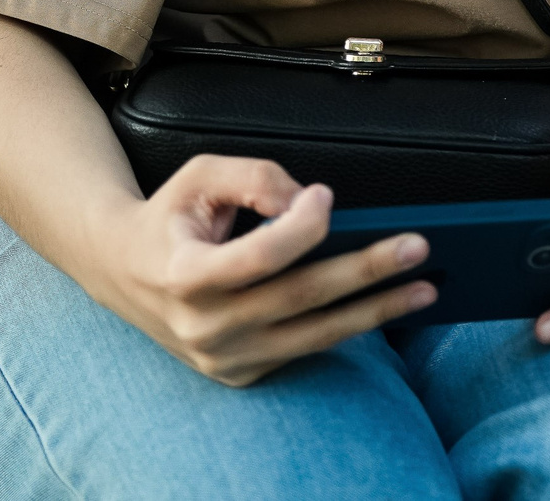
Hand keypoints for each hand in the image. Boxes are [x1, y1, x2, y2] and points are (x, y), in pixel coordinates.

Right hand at [82, 154, 435, 386]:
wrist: (124, 272)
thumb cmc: (171, 216)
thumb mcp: (200, 176)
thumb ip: (255, 178)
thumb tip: (308, 202)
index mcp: (184, 275)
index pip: (259, 257)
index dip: (300, 227)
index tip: (326, 196)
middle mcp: (203, 327)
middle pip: (300, 297)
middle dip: (365, 270)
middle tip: (418, 246)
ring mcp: (222, 358)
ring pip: (314, 334)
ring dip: (377, 310)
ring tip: (425, 288)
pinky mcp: (240, 372)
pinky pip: (304, 349)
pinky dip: (348, 327)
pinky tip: (387, 306)